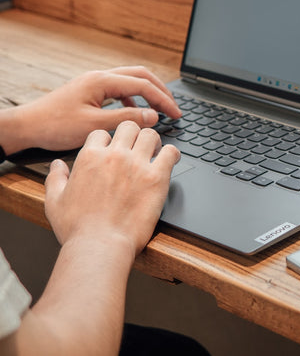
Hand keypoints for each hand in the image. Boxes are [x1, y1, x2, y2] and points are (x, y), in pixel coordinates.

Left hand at [1, 66, 180, 153]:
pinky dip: (134, 99)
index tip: (176, 113)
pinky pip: (119, 89)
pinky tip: (135, 114)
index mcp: (101, 81)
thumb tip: (153, 116)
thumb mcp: (94, 126)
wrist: (26, 126)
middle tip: (173, 108)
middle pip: (141, 75)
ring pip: (130, 81)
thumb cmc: (54, 125)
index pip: (143, 85)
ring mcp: (94, 83)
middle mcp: (99, 77)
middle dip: (160, 90)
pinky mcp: (89, 91)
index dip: (163, 100)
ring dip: (148, 93)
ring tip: (159, 110)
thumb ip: (127, 119)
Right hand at [44, 121, 180, 258]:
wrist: (100, 246)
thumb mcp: (54, 202)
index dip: (108, 141)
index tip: (113, 151)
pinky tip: (170, 160)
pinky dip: (172, 153)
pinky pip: (170, 152)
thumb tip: (57, 165)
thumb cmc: (78, 229)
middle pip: (128, 127)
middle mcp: (114, 156)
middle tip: (137, 147)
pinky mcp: (157, 178)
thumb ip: (55, 178)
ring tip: (154, 152)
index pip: (102, 133)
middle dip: (132, 134)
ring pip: (150, 135)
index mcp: (89, 157)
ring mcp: (137, 165)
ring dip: (153, 141)